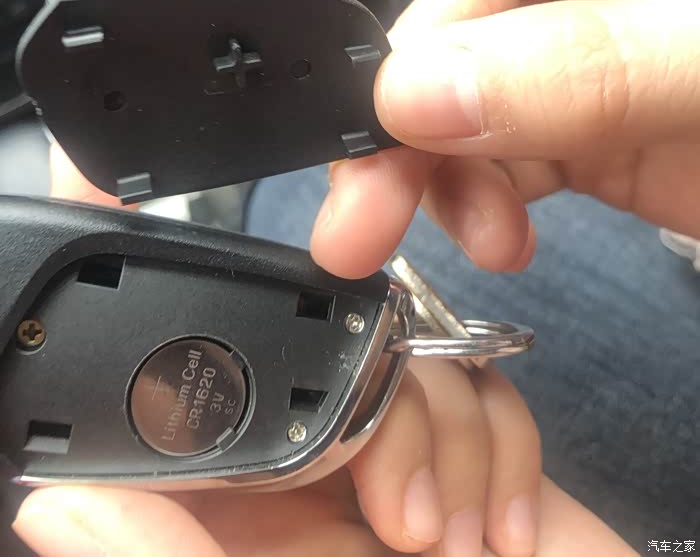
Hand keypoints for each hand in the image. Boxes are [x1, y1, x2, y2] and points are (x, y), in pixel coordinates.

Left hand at [12, 150, 548, 556]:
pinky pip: (481, 378)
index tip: (248, 358)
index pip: (209, 410)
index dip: (214, 372)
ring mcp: (401, 457)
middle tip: (389, 513)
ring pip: (405, 354)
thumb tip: (52, 508)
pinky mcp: (476, 445)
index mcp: (245, 525)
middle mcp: (318, 482)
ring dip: (441, 440)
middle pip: (321, 360)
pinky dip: (500, 445)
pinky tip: (498, 532)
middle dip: (371, 408)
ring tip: (448, 546)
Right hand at [309, 0, 699, 277]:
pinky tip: (495, 238)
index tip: (404, 104)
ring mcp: (592, 70)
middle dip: (407, 126)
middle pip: (459, 35)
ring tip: (444, 240)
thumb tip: (416, 91)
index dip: (432, 18)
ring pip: (472, 114)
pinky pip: (511, 169)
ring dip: (439, 181)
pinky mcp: (601, 146)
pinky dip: (486, 207)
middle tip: (360, 209)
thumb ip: (581, 63)